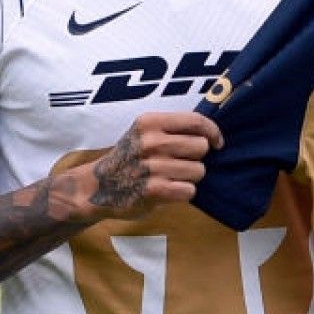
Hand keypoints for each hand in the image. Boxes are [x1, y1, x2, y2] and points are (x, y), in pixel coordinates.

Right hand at [82, 111, 223, 219]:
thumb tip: (212, 134)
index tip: (217, 143)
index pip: (196, 121)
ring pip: (199, 170)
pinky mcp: (154, 190)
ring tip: (171, 178)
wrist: (96, 187)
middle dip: (196, 158)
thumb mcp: (144, 133)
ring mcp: (152, 166)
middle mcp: (151, 142)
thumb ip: (173, 130)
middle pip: (201, 147)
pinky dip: (183, 193)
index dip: (213, 132)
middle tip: (180, 164)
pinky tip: (168, 191)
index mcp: (150, 122)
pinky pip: (190, 190)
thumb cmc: (129, 158)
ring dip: (190, 177)